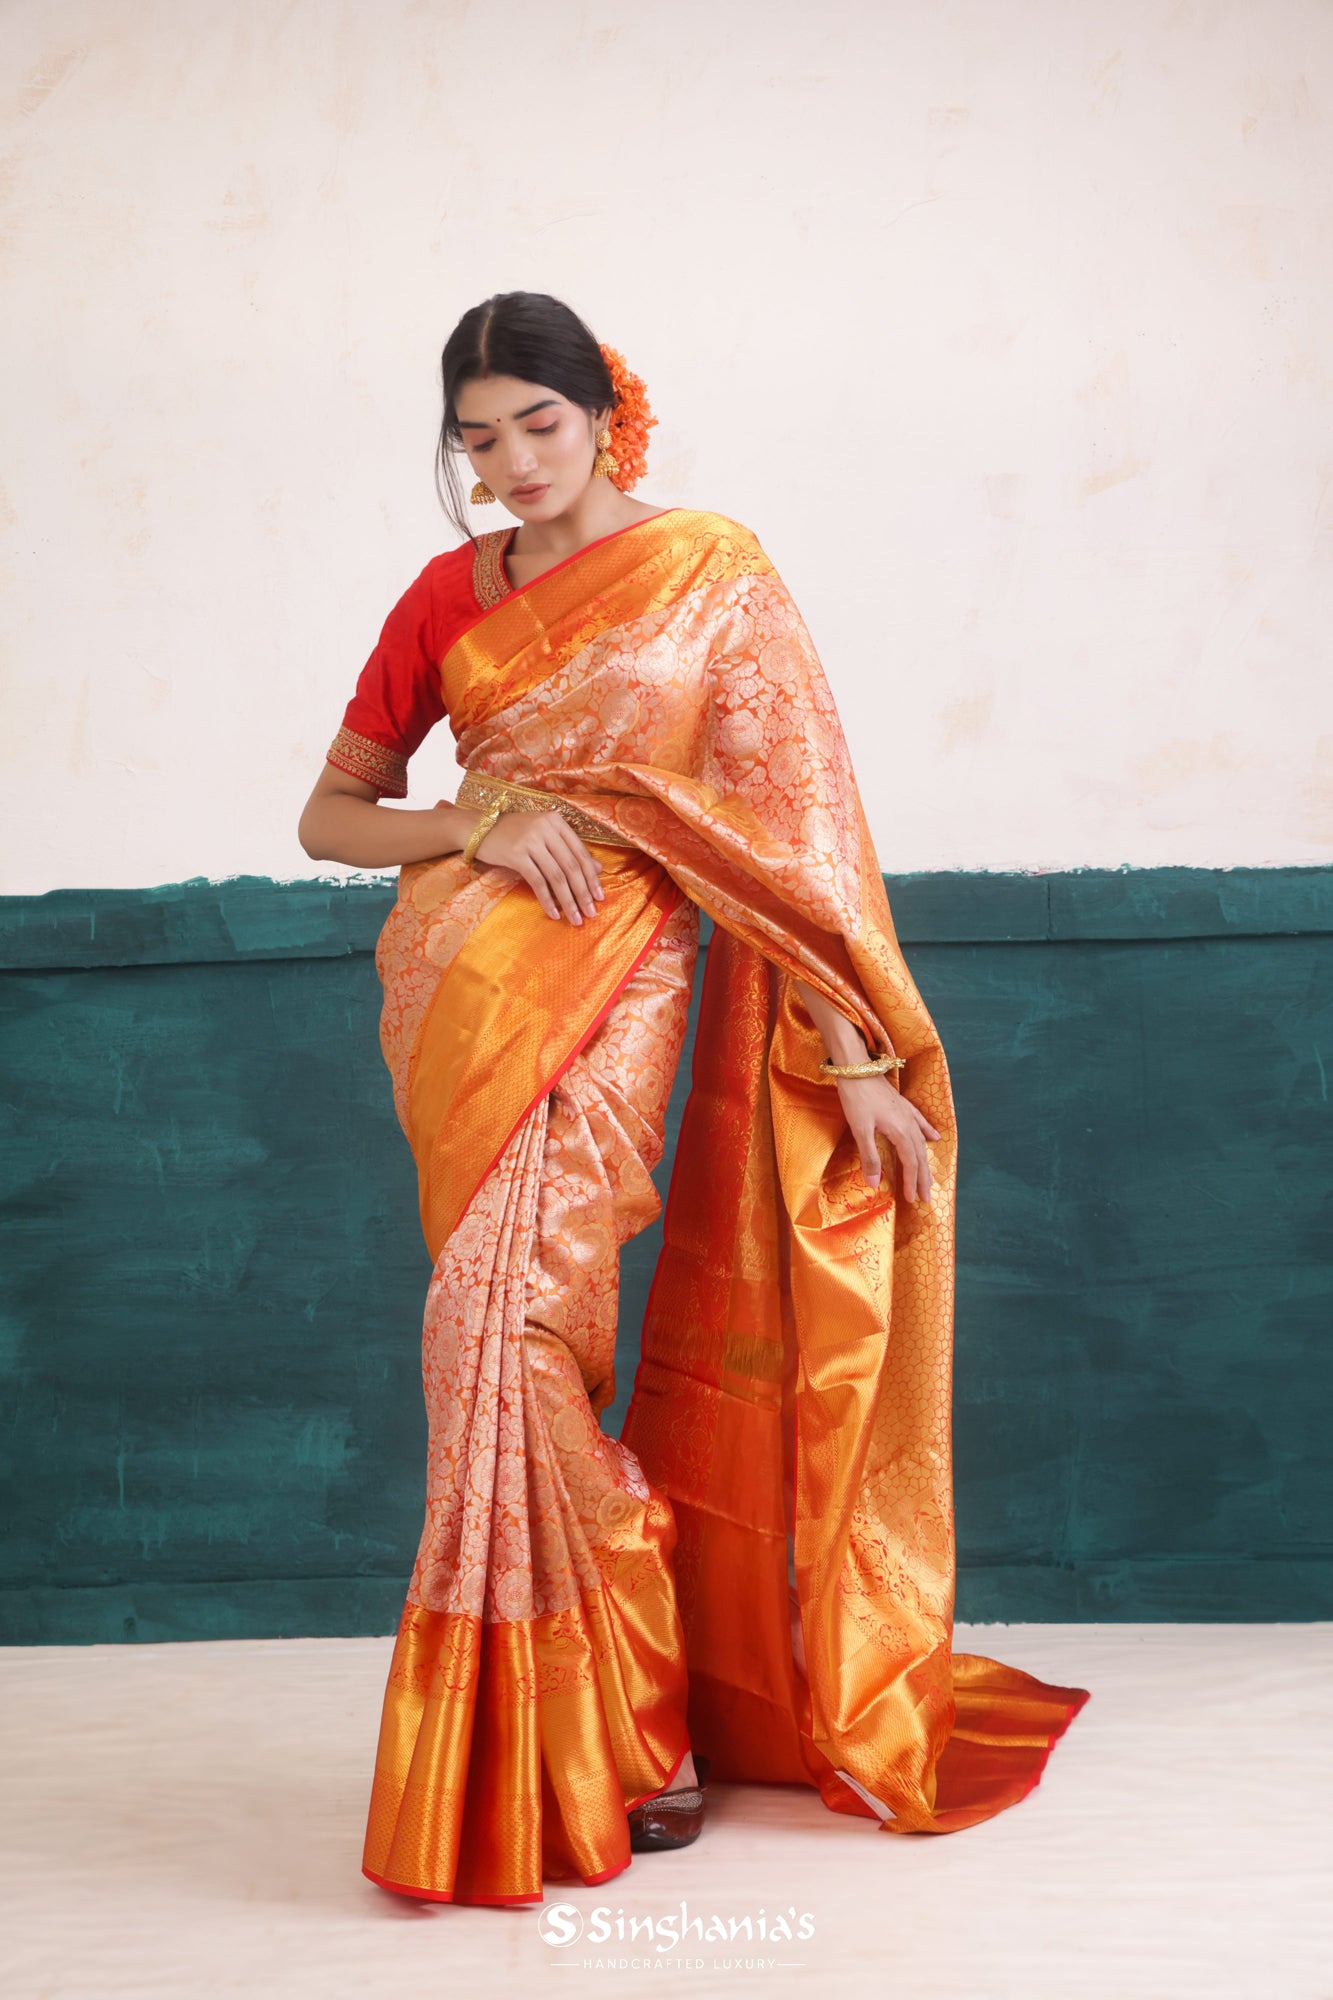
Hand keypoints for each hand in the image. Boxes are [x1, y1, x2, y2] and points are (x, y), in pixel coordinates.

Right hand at [468, 807, 604, 924]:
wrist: (478, 829)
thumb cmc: (513, 833)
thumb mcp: (543, 836)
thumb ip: (569, 849)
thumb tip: (598, 868)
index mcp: (556, 822)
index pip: (580, 853)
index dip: (591, 877)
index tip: (600, 897)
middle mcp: (545, 828)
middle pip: (571, 866)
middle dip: (583, 893)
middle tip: (591, 913)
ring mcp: (530, 840)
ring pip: (557, 876)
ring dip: (568, 900)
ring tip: (575, 918)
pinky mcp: (516, 854)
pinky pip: (537, 881)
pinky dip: (547, 900)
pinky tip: (553, 913)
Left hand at [833, 1071, 940, 1203]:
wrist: (857, 1067)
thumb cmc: (856, 1098)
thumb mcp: (860, 1130)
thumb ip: (870, 1157)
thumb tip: (875, 1184)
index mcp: (900, 1132)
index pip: (910, 1163)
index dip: (911, 1182)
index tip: (912, 1199)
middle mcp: (909, 1124)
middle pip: (920, 1156)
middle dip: (923, 1178)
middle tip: (927, 1198)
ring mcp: (907, 1113)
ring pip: (921, 1142)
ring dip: (925, 1161)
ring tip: (930, 1178)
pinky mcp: (902, 1105)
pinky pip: (920, 1122)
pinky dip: (927, 1132)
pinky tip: (934, 1138)